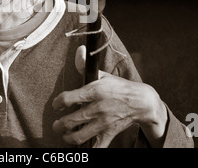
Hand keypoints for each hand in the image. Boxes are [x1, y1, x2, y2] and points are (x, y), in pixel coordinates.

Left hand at [52, 45, 167, 146]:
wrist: (141, 102)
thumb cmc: (119, 87)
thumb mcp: (103, 75)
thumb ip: (86, 65)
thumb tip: (78, 50)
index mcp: (94, 91)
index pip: (67, 99)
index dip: (57, 103)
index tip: (56, 105)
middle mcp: (97, 108)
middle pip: (70, 121)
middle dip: (59, 125)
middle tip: (57, 125)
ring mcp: (103, 123)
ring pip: (79, 137)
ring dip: (68, 138)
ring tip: (65, 135)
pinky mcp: (109, 133)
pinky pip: (96, 147)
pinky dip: (86, 148)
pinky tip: (81, 144)